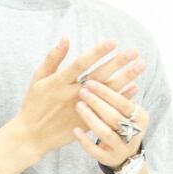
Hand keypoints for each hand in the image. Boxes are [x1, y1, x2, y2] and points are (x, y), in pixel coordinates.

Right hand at [17, 37, 143, 156]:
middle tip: (134, 51)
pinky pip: (107, 109)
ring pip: (106, 92)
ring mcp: (80, 109)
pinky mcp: (86, 122)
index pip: (81, 64)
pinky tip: (134, 88)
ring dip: (125, 78)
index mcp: (59, 82)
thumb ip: (53, 58)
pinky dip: (120, 98)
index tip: (112, 42)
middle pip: (99, 76)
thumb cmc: (34, 104)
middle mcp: (72, 95)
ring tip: (140, 65)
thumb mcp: (38, 79)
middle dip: (118, 63)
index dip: (97, 52)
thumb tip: (66, 38)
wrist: (32, 135)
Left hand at [72, 77, 150, 170]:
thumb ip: (121, 89)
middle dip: (97, 102)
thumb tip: (121, 57)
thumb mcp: (126, 109)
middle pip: (114, 117)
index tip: (90, 81)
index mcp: (140, 117)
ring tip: (78, 106)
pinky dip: (85, 141)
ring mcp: (120, 148)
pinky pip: (95, 151)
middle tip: (82, 90)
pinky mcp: (108, 159)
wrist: (122, 155)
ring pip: (104, 133)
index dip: (107, 91)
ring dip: (91, 118)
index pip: (124, 103)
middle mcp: (133, 133)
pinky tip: (75, 130)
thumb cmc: (120, 123)